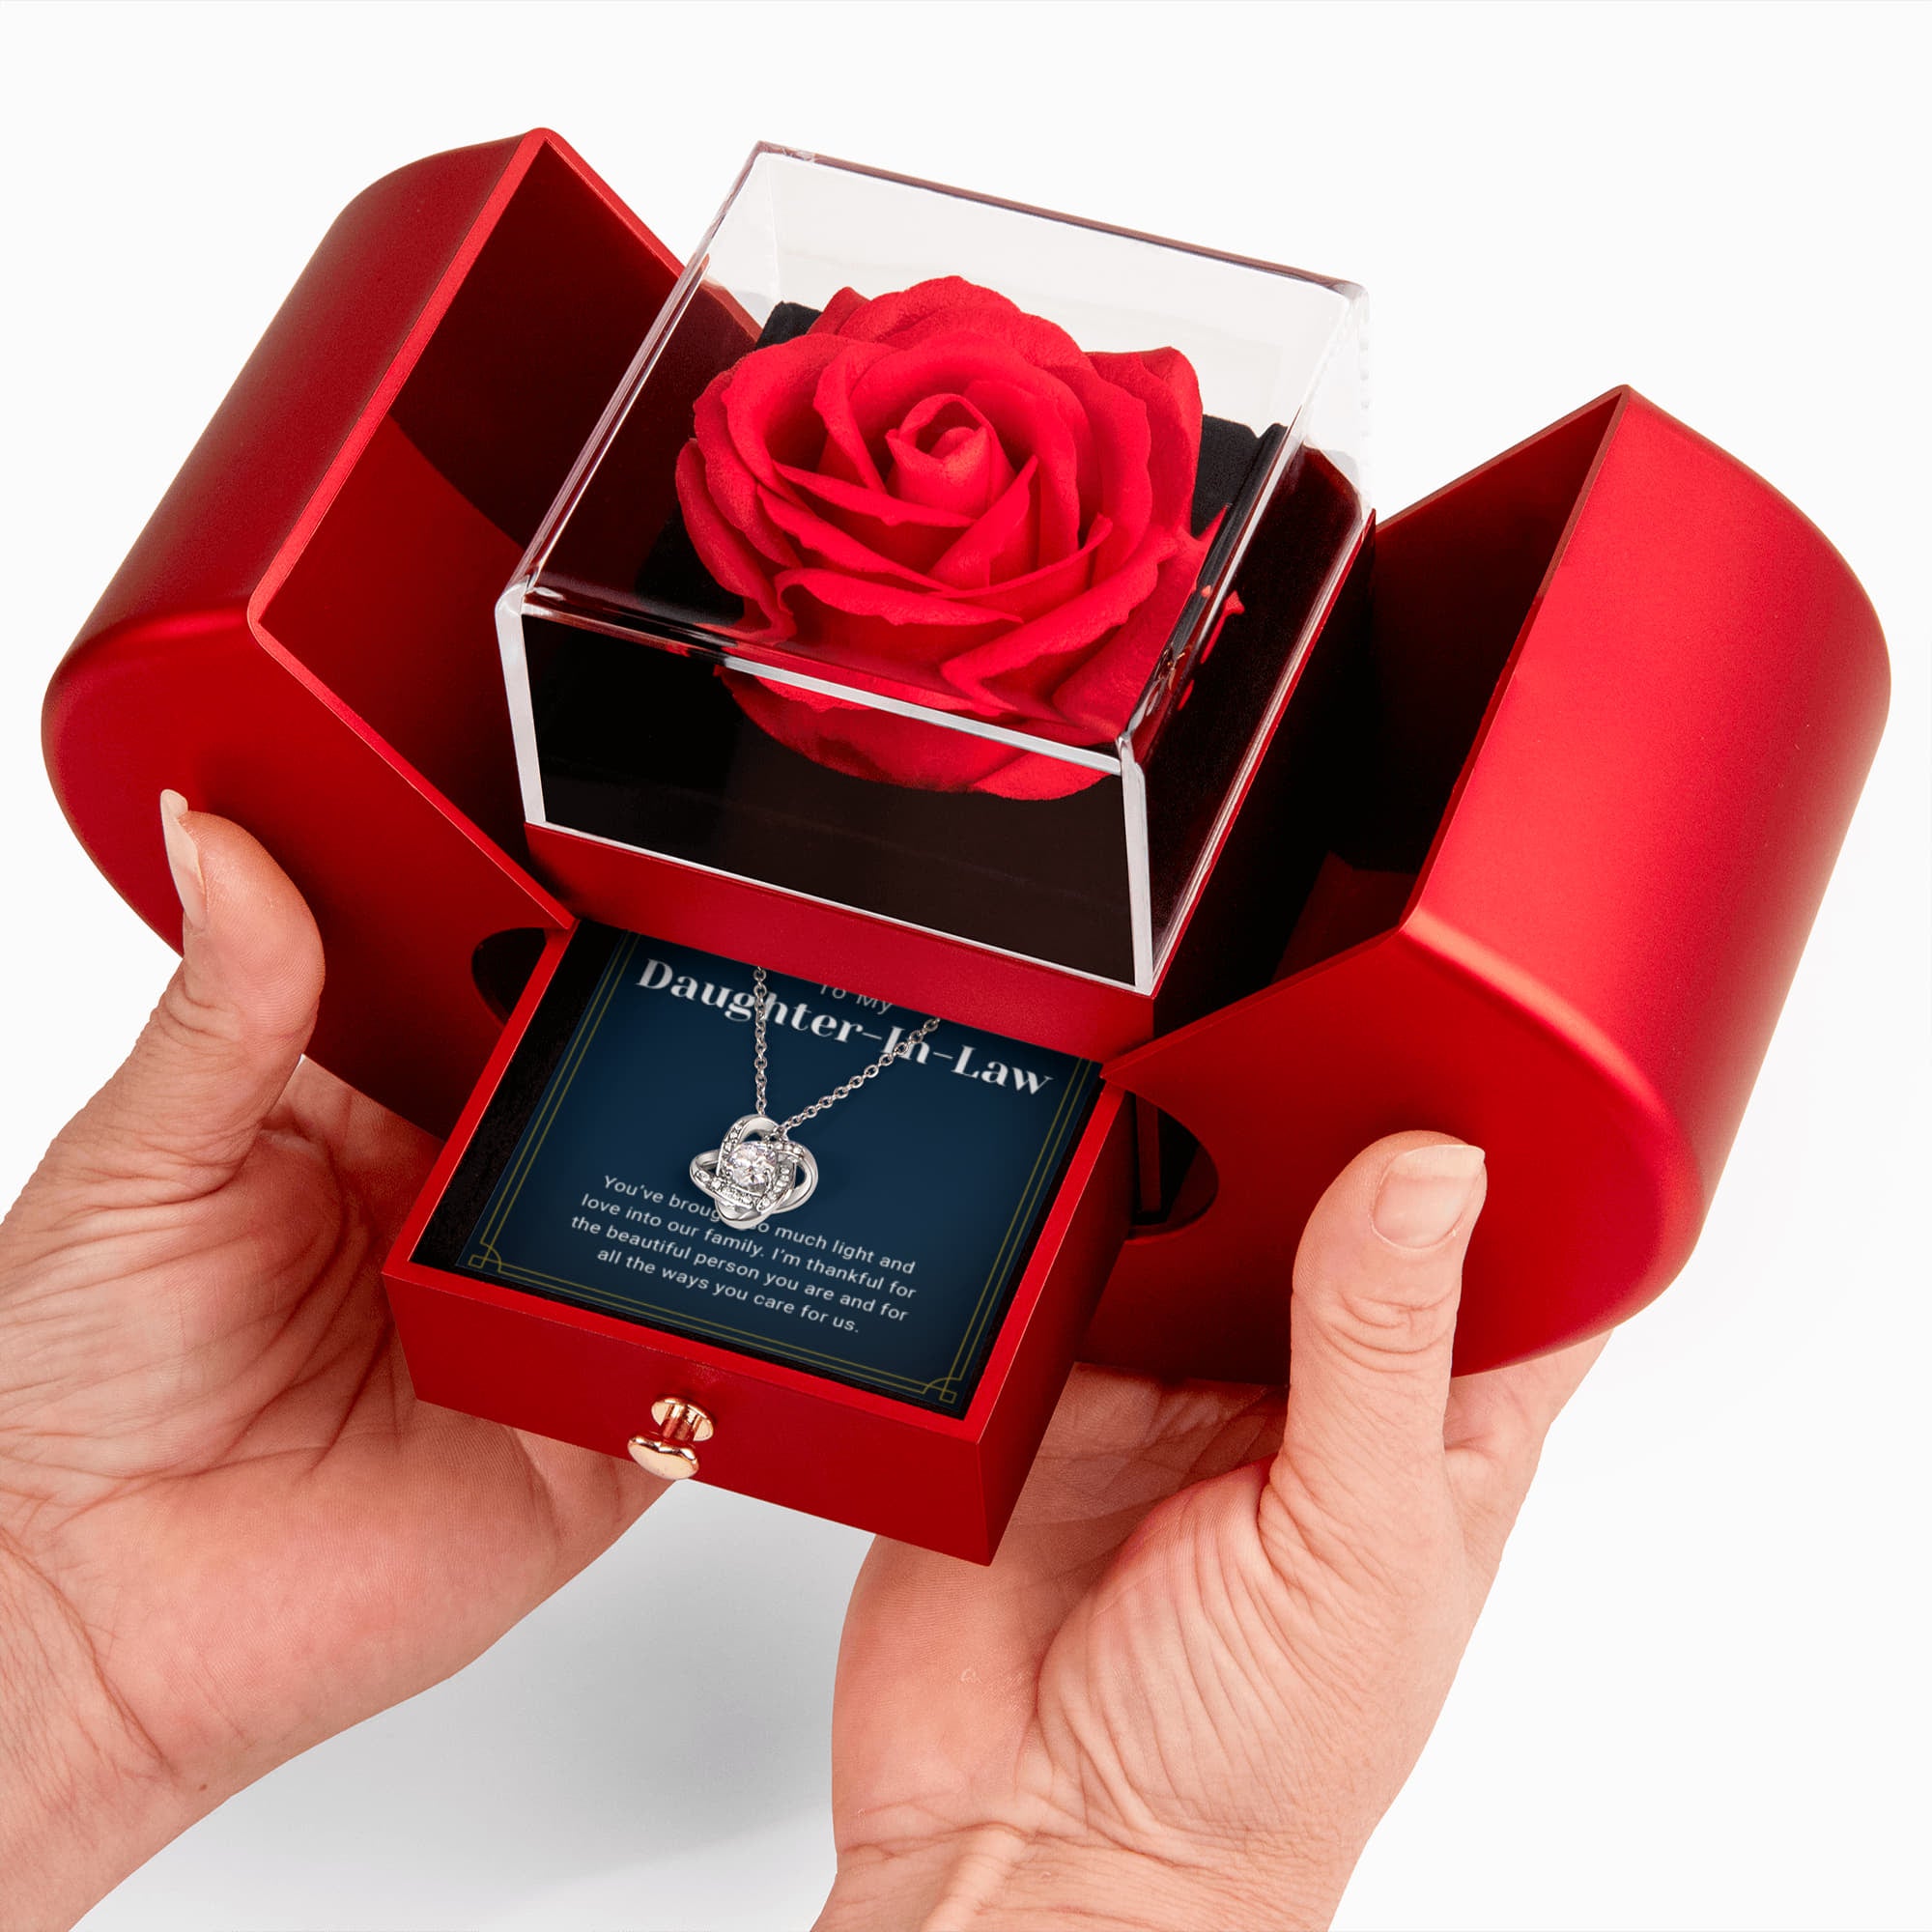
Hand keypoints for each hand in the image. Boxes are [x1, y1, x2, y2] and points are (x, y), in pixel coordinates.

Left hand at [0, 797, 659, 1927]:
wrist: (84, 1616)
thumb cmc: (72, 1390)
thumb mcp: (140, 1158)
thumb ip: (223, 1003)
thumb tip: (222, 834)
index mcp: (370, 1120)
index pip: (487, 995)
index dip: (541, 929)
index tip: (589, 860)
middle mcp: (464, 1211)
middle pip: (598, 1096)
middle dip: (644, 1038)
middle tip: (666, 980)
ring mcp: (533, 1319)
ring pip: (662, 1221)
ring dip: (695, 1176)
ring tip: (699, 1121)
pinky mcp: (585, 1436)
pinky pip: (691, 1368)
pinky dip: (726, 1329)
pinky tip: (715, 1279)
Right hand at [821, 1135, 1604, 1929]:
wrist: (1026, 1855)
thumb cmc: (1244, 1774)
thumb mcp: (1358, 1551)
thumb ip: (1384, 1353)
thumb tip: (1432, 1174)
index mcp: (1420, 1433)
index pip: (1501, 1269)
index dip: (1506, 1166)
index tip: (1477, 1060)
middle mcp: (1293, 1394)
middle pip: (1330, 1206)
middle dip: (1322, 1127)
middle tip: (1306, 1039)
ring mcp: (1163, 1380)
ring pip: (1188, 1209)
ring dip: (1179, 1159)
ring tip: (1184, 1101)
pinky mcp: (1045, 1380)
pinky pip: (1054, 1251)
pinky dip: (1055, 1203)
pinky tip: (1069, 1179)